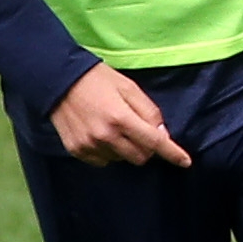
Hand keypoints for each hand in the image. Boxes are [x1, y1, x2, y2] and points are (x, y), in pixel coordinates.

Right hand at [50, 63, 191, 167]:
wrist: (57, 80)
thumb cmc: (97, 80)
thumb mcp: (128, 87)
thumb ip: (148, 111)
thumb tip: (162, 134)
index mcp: (121, 118)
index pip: (155, 142)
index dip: (173, 153)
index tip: (185, 162)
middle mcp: (105, 136)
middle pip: (140, 157)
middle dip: (146, 147)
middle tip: (138, 130)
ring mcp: (90, 145)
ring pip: (121, 160)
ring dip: (125, 148)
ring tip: (114, 127)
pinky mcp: (77, 150)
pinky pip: (103, 161)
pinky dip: (108, 152)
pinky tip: (100, 134)